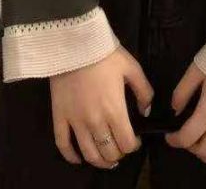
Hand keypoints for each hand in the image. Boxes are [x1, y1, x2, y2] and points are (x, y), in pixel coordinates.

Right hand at [49, 46, 153, 168]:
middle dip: (118, 154)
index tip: (135, 140)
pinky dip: (71, 156)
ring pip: (88, 153)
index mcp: (115, 110)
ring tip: (106, 159)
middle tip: (121, 147)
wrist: (75, 44)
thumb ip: (144, 92)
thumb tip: (146, 111)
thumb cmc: (105, 54)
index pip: (126, 143)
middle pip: (108, 152)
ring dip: (99, 161)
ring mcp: (75, 121)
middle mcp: (95, 121)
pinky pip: (63, 144)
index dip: (133, 146)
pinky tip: (79, 159)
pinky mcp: (59, 117)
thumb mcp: (132, 68)